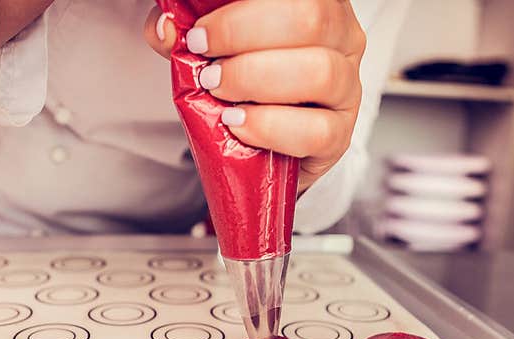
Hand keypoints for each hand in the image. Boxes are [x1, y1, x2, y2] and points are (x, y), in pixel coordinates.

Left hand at [145, 0, 365, 192]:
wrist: (260, 150)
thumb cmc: (242, 87)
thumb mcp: (212, 49)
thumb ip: (187, 32)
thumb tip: (166, 28)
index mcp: (316, 4)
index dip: (242, 10)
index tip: (200, 31)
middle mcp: (341, 37)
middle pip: (311, 17)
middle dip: (244, 37)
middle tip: (207, 63)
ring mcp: (347, 86)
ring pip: (318, 72)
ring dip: (255, 82)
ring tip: (220, 93)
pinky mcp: (340, 135)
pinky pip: (315, 130)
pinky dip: (269, 127)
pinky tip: (240, 125)